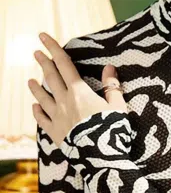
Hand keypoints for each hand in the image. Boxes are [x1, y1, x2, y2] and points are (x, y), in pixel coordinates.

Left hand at [29, 32, 127, 147]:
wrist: (100, 156)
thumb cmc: (111, 130)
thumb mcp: (117, 106)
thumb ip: (111, 86)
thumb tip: (109, 67)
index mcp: (79, 92)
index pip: (64, 65)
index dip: (53, 49)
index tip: (42, 36)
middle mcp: (64, 102)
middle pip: (50, 78)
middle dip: (43, 63)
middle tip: (35, 52)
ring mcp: (57, 118)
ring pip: (42, 98)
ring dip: (35, 88)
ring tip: (29, 81)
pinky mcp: (55, 133)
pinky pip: (42, 120)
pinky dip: (37, 112)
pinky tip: (34, 107)